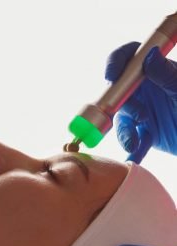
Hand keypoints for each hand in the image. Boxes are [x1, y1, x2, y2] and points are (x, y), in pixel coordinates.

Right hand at [105, 42, 176, 162]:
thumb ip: (167, 74)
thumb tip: (149, 54)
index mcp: (155, 71)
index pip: (128, 58)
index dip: (115, 63)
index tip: (111, 78)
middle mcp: (145, 89)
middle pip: (119, 92)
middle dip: (124, 106)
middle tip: (140, 117)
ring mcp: (143, 110)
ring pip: (122, 119)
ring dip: (125, 133)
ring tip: (134, 145)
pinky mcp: (144, 132)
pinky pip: (132, 139)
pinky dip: (133, 150)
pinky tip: (133, 158)